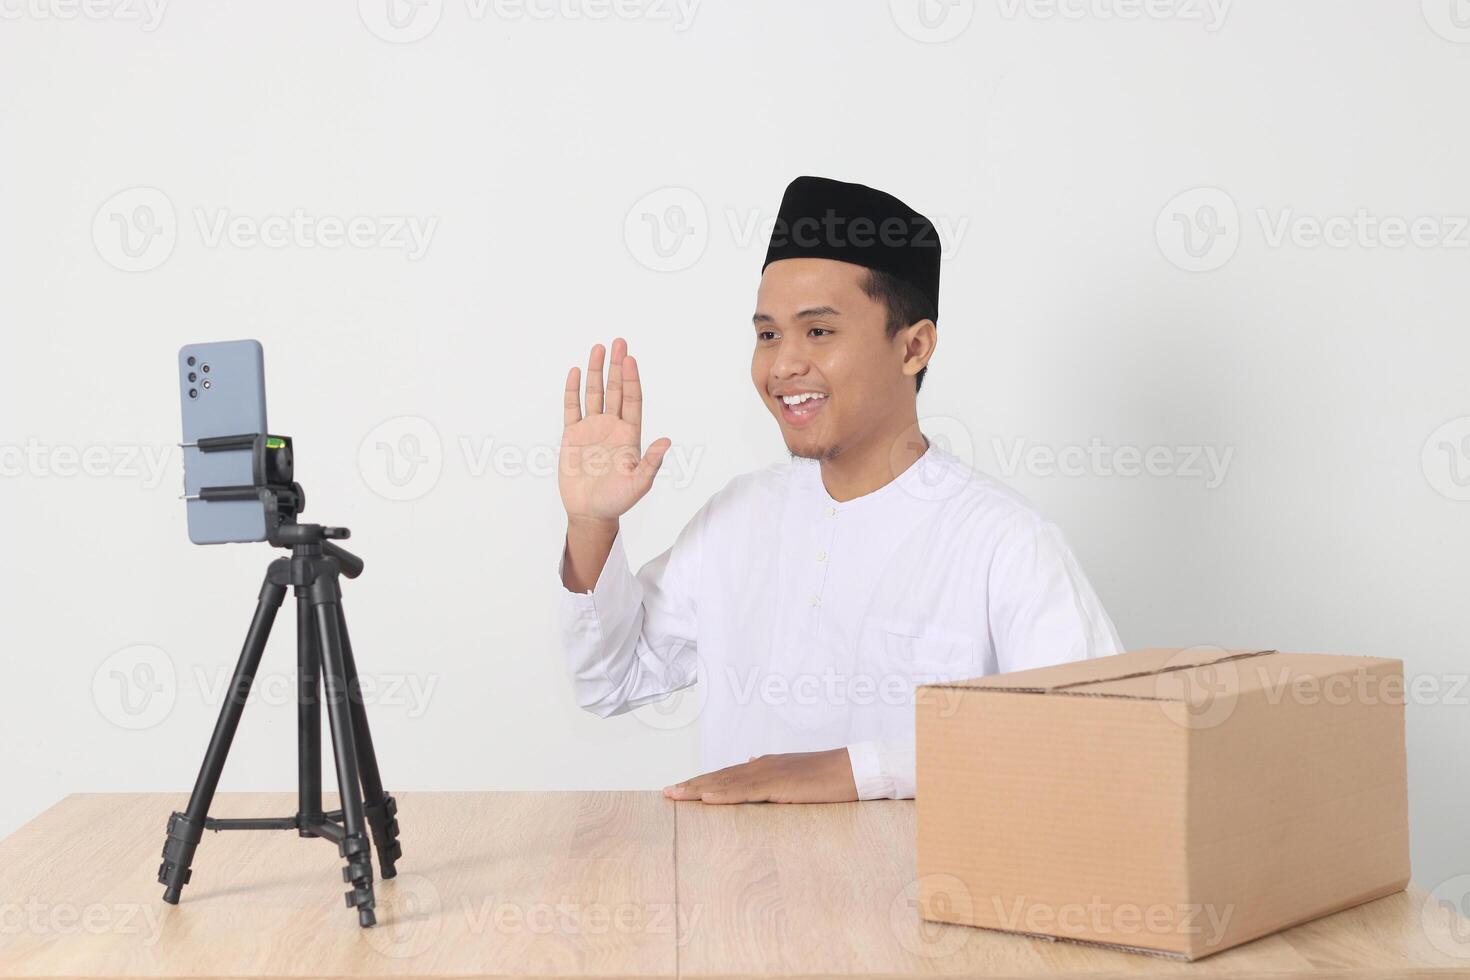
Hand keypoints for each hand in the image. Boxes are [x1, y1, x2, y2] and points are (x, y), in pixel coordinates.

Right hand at [560, 338, 671, 523]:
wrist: (590, 511)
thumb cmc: (617, 500)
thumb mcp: (638, 484)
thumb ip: (650, 462)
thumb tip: (666, 441)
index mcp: (629, 435)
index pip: (631, 400)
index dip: (631, 379)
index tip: (630, 359)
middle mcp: (612, 426)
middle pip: (615, 390)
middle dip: (616, 366)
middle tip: (619, 342)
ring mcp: (592, 429)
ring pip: (594, 394)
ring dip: (596, 371)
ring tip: (598, 348)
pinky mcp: (573, 436)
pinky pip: (572, 408)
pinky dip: (573, 390)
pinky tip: (576, 372)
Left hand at [662, 749, 858, 803]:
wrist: (851, 769)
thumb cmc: (828, 776)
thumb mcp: (794, 774)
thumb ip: (770, 772)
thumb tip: (750, 762)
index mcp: (764, 765)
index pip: (726, 774)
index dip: (702, 781)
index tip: (681, 788)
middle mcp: (761, 765)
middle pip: (719, 776)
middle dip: (692, 785)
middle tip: (666, 793)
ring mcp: (768, 774)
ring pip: (726, 782)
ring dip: (698, 789)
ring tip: (675, 796)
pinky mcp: (778, 785)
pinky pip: (745, 791)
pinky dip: (724, 794)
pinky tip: (706, 798)